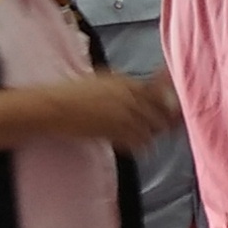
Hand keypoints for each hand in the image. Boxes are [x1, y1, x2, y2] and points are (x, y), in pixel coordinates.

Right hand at [54, 71, 178, 154]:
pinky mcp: (116, 132)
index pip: (161, 93)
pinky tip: (129, 143)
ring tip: (140, 135)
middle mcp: (130, 97)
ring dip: (150, 134)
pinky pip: (139, 142)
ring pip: (153, 129)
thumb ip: (128, 88)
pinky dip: (139, 145)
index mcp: (127, 82)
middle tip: (161, 127)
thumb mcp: (104, 82)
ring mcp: (125, 115)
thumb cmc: (74, 93)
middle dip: (164, 120)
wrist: (54, 106)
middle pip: (162, 112)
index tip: (173, 110)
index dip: (169, 103)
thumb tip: (147, 93)